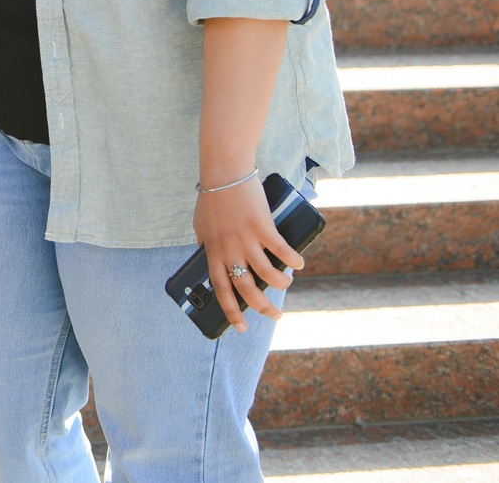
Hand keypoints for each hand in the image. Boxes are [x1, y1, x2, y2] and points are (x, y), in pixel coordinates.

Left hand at [192, 177, 304, 333]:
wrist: (224, 172)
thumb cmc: (212, 198)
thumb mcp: (200, 225)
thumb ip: (204, 243)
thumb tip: (206, 256)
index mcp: (213, 252)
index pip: (220, 289)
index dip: (231, 311)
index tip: (241, 327)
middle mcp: (229, 250)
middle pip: (246, 288)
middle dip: (263, 307)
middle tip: (275, 315)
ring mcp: (246, 239)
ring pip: (267, 274)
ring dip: (280, 284)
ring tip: (287, 284)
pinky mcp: (262, 227)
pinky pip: (281, 251)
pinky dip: (292, 261)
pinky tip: (298, 265)